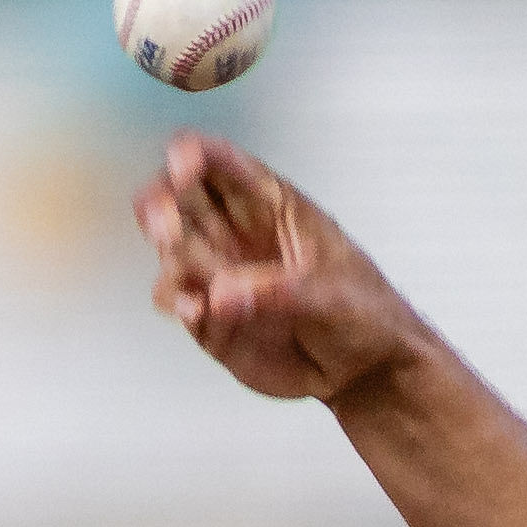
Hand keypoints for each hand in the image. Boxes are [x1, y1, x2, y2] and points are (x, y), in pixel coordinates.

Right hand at [134, 135, 429, 407]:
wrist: (364, 372)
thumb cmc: (363, 314)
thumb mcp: (334, 295)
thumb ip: (279, 291)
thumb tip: (220, 295)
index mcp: (271, 205)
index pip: (222, 163)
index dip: (194, 154)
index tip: (183, 166)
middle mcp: (237, 232)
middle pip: (178, 196)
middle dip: (161, 201)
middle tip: (166, 226)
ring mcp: (219, 273)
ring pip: (170, 247)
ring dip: (168, 255)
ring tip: (190, 279)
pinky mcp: (211, 316)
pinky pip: (177, 299)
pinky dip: (177, 302)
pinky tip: (195, 312)